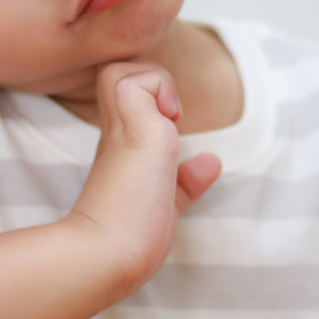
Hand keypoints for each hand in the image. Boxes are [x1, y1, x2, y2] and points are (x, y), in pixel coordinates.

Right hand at [67, 60, 221, 294]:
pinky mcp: (136, 127)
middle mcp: (116, 130)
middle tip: (170, 115)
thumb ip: (184, 182)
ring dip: (155, 79)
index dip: (147, 94)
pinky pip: (143, 77)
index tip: (169, 120)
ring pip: (123, 64)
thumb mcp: (165, 201)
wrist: (108, 254)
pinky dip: (162, 88)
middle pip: (119, 70)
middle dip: (149, 79)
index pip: (127, 94)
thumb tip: (210, 162)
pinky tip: (171, 123)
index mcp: (121, 147)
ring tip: (170, 118)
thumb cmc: (131, 238)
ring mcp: (123, 125)